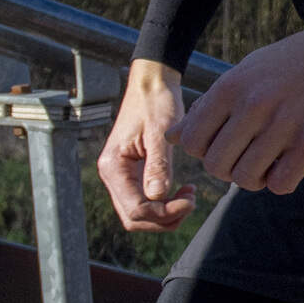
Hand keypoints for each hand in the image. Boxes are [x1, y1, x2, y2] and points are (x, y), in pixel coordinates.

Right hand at [97, 59, 197, 232]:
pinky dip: (164, 204)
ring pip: (139, 214)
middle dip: (165, 218)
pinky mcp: (133, 174)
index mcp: (113, 166)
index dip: (163, 213)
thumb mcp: (159, 132)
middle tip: (191, 201)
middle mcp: (112, 175)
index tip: (190, 200)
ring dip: (165, 214)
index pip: (135, 209)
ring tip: (189, 195)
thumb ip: (158, 165)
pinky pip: (145, 201)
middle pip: (134, 218)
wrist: (152, 85)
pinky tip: (183, 191)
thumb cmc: (155, 102)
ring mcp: (121, 176)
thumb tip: (158, 196)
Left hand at [176, 3, 303, 195]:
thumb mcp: (247, 70)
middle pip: (216, 165)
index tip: (225, 144)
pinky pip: (280, 184)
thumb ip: (212, 104)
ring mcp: (283, 125)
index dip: (204, 151)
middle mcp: (254, 105)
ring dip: (255, 179)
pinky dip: (281, 182)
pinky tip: (291, 165)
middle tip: (248, 158)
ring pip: (246, 179)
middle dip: (228, 169)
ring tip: (270, 164)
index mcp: (232, 86)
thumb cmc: (297, 59)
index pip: (192, 141)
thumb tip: (174, 137)